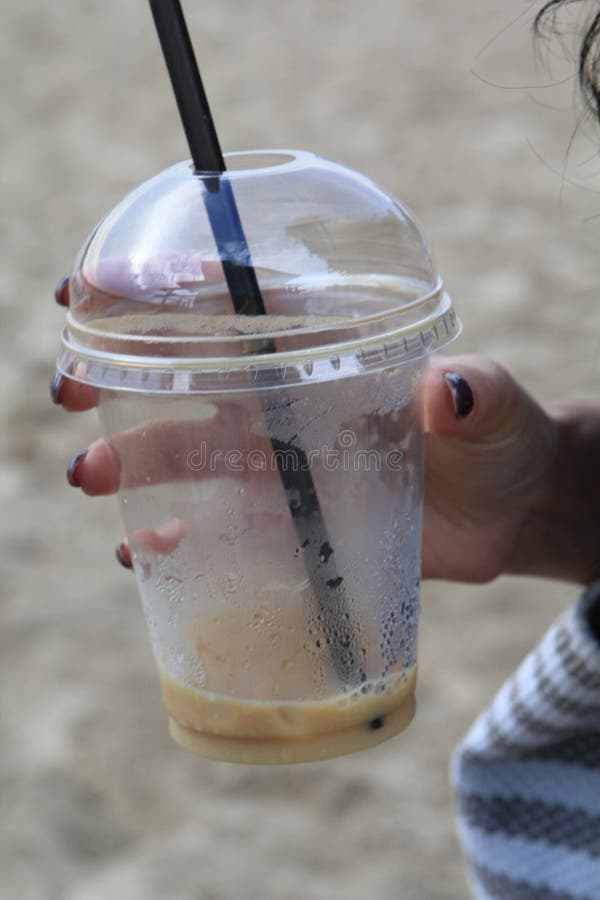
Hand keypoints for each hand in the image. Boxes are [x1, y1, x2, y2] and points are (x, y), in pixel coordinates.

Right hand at [52, 276, 599, 583]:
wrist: (507, 510)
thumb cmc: (502, 442)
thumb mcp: (498, 411)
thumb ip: (479, 395)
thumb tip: (451, 388)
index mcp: (325, 353)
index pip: (237, 305)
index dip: (162, 289)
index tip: (91, 286)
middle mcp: (289, 403)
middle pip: (186, 378)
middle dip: (117, 376)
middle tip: (67, 388)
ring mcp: (283, 464)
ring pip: (186, 454)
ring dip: (129, 462)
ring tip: (88, 477)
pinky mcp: (289, 522)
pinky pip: (216, 528)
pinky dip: (173, 538)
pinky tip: (143, 551)